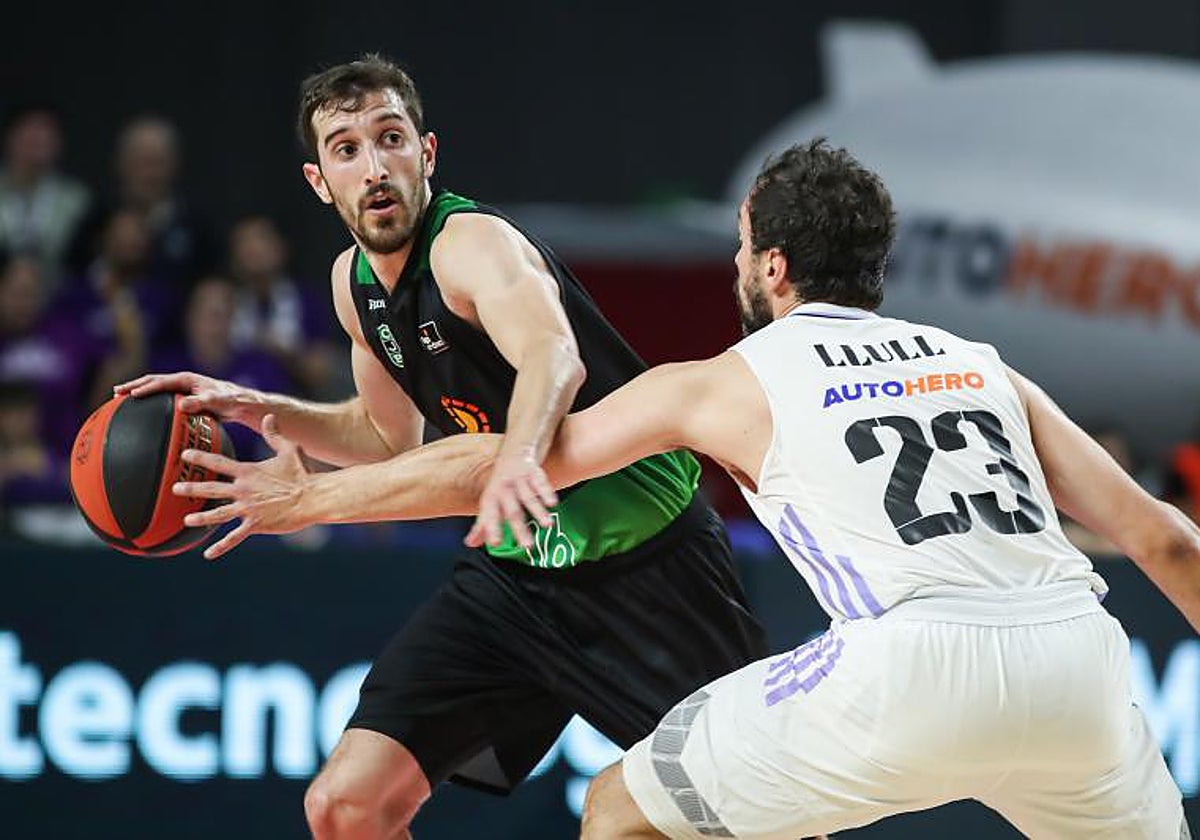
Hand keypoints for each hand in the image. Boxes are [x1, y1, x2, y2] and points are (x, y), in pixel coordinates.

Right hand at [115, 371, 263, 429]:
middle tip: (114, 393)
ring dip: (140, 394)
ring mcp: (185, 391)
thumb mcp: (221, 402)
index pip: (161, 381)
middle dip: (134, 386)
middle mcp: (185, 383)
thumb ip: (203, 402)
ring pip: (158, 391)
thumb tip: (182, 405)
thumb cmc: (237, 401)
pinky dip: (153, 407)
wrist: (248, 404)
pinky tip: (145, 420)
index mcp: (189, 379)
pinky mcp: (187, 401)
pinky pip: (165, 403)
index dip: (144, 388)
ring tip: (121, 402)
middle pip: (154, 382)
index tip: (128, 395)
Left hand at [172, 414, 312, 559]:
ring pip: (218, 514)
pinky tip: (208, 554)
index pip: (219, 463)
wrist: (313, 497)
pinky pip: (234, 537)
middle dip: (192, 488)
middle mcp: (244, 490)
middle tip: (175, 488)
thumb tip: (268, 416)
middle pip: (211, 489)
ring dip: (201, 518)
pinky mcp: (255, 524)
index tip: (185, 454)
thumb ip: (274, 434)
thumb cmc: (302, 473)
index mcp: (248, 472)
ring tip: (186, 520)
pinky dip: (221, 546)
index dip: (200, 458)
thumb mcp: (289, 449)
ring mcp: (248, 508)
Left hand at [464, 450, 556, 548]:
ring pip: (529, 498)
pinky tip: (553, 504)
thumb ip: (481, 524)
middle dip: (519, 528)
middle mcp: (504, 489)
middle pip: (512, 511)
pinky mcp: (533, 472)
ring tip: (548, 526)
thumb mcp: (489, 501)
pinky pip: (540, 483)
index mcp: (491, 498)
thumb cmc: (501, 485)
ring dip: (538, 512)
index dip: (492, 529)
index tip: (495, 543)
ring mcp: (519, 480)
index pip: (490, 516)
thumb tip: (470, 543)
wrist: (513, 451)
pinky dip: (547, 492)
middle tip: (527, 546)